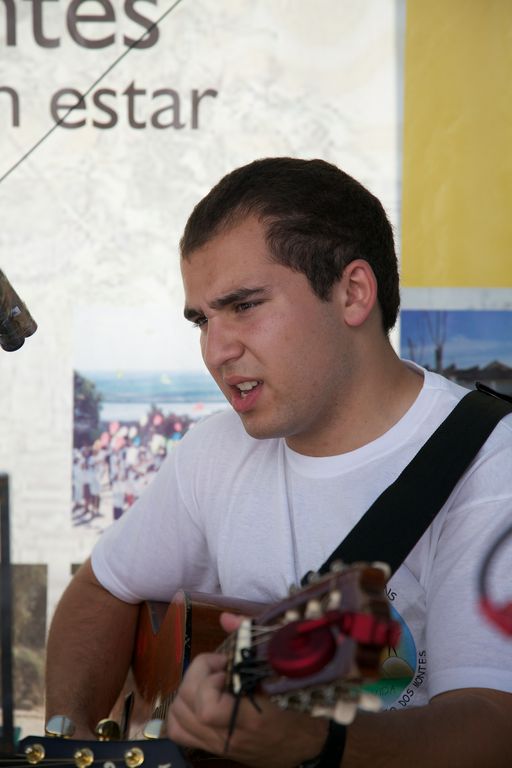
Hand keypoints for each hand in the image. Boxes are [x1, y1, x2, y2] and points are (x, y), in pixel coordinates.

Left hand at [167, 615, 327, 766]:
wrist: (298, 748)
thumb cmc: (293, 709)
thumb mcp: (282, 676)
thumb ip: (251, 643)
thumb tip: (226, 618)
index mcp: (249, 719)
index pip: (208, 710)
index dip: (209, 682)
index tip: (227, 667)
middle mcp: (226, 736)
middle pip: (187, 705)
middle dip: (198, 675)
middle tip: (219, 667)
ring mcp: (215, 744)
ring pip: (178, 715)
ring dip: (189, 688)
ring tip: (211, 681)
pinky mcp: (210, 747)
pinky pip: (178, 731)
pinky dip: (181, 711)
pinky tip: (198, 698)